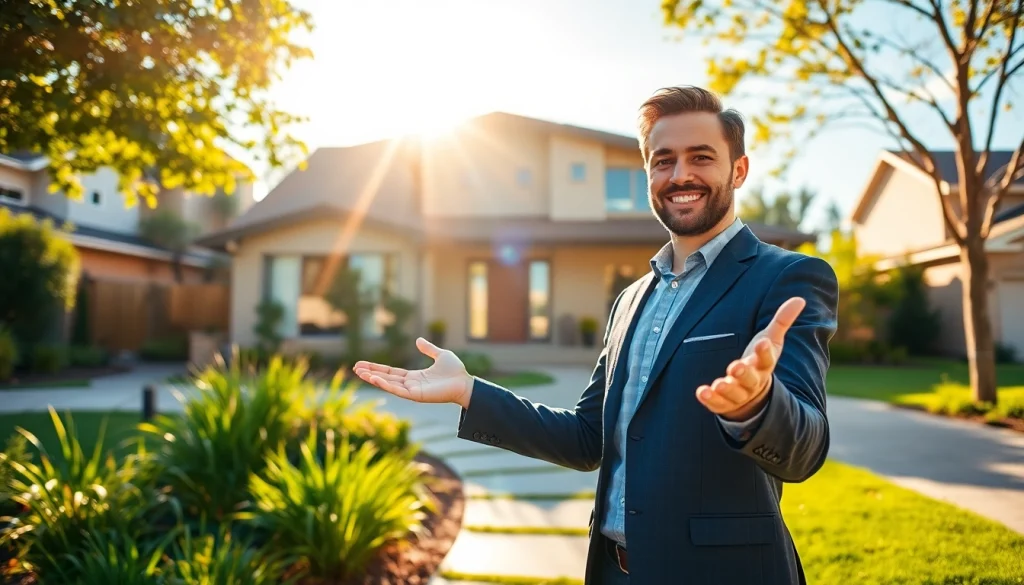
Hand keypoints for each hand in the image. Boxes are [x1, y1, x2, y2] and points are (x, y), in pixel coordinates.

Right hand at [352, 337, 474, 407]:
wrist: (465, 382)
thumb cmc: (455, 372)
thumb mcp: (440, 355)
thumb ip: (428, 349)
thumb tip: (418, 340)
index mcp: (414, 376)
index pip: (391, 372)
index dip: (377, 368)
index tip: (363, 364)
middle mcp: (410, 384)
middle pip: (386, 378)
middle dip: (371, 373)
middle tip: (355, 368)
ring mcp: (412, 391)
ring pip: (388, 384)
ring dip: (374, 378)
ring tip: (360, 372)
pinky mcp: (416, 395)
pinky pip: (397, 390)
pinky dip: (385, 385)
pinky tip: (375, 379)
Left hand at [696, 297, 805, 421]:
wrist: (753, 396)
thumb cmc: (759, 361)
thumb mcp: (771, 340)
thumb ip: (782, 321)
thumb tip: (800, 299)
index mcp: (764, 365)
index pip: (767, 358)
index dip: (765, 351)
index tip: (763, 342)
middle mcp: (752, 381)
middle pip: (750, 378)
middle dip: (743, 373)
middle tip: (734, 367)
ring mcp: (738, 394)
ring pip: (734, 394)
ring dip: (726, 389)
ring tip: (718, 384)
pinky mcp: (724, 403)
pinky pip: (717, 404)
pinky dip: (710, 399)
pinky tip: (701, 392)